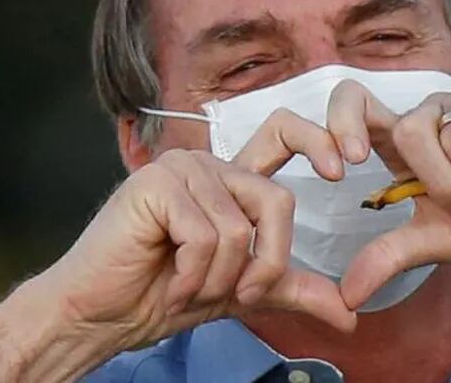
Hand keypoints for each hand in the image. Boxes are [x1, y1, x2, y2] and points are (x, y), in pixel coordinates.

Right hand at [42, 136, 354, 353]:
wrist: (100, 316)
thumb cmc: (162, 296)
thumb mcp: (242, 292)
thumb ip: (292, 289)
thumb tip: (350, 315)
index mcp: (232, 180)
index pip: (283, 135)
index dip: (317, 140)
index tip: (340, 170)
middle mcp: (210, 167)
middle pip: (277, 200)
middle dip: (265, 263)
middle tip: (235, 293)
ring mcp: (181, 170)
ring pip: (238, 229)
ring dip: (218, 279)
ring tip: (186, 287)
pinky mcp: (156, 185)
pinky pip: (205, 236)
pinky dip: (193, 276)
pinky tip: (169, 285)